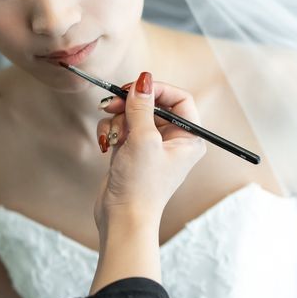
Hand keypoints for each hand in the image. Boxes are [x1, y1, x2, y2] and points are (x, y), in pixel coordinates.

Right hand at [94, 72, 206, 232]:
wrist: (122, 218)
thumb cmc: (141, 184)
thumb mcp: (143, 139)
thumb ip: (142, 106)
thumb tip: (143, 79)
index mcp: (190, 137)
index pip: (180, 99)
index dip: (158, 89)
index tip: (135, 87)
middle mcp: (175, 139)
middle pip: (153, 104)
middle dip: (130, 105)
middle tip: (110, 104)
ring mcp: (153, 145)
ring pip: (134, 115)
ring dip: (118, 121)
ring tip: (113, 138)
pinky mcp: (134, 150)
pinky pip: (122, 127)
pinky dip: (112, 131)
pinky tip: (106, 144)